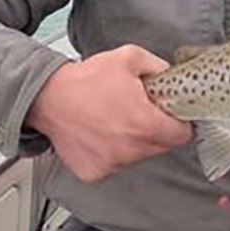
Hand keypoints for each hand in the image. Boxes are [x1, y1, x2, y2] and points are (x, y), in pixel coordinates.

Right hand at [26, 44, 191, 182]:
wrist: (47, 97)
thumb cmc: (86, 79)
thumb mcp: (130, 58)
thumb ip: (159, 67)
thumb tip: (173, 76)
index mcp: (144, 124)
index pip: (181, 136)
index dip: (180, 123)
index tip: (172, 116)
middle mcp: (130, 149)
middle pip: (161, 146)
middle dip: (157, 130)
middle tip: (140, 112)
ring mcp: (112, 163)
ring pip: (138, 156)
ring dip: (134, 141)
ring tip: (115, 119)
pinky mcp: (94, 172)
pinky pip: (115, 164)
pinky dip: (112, 151)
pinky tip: (101, 132)